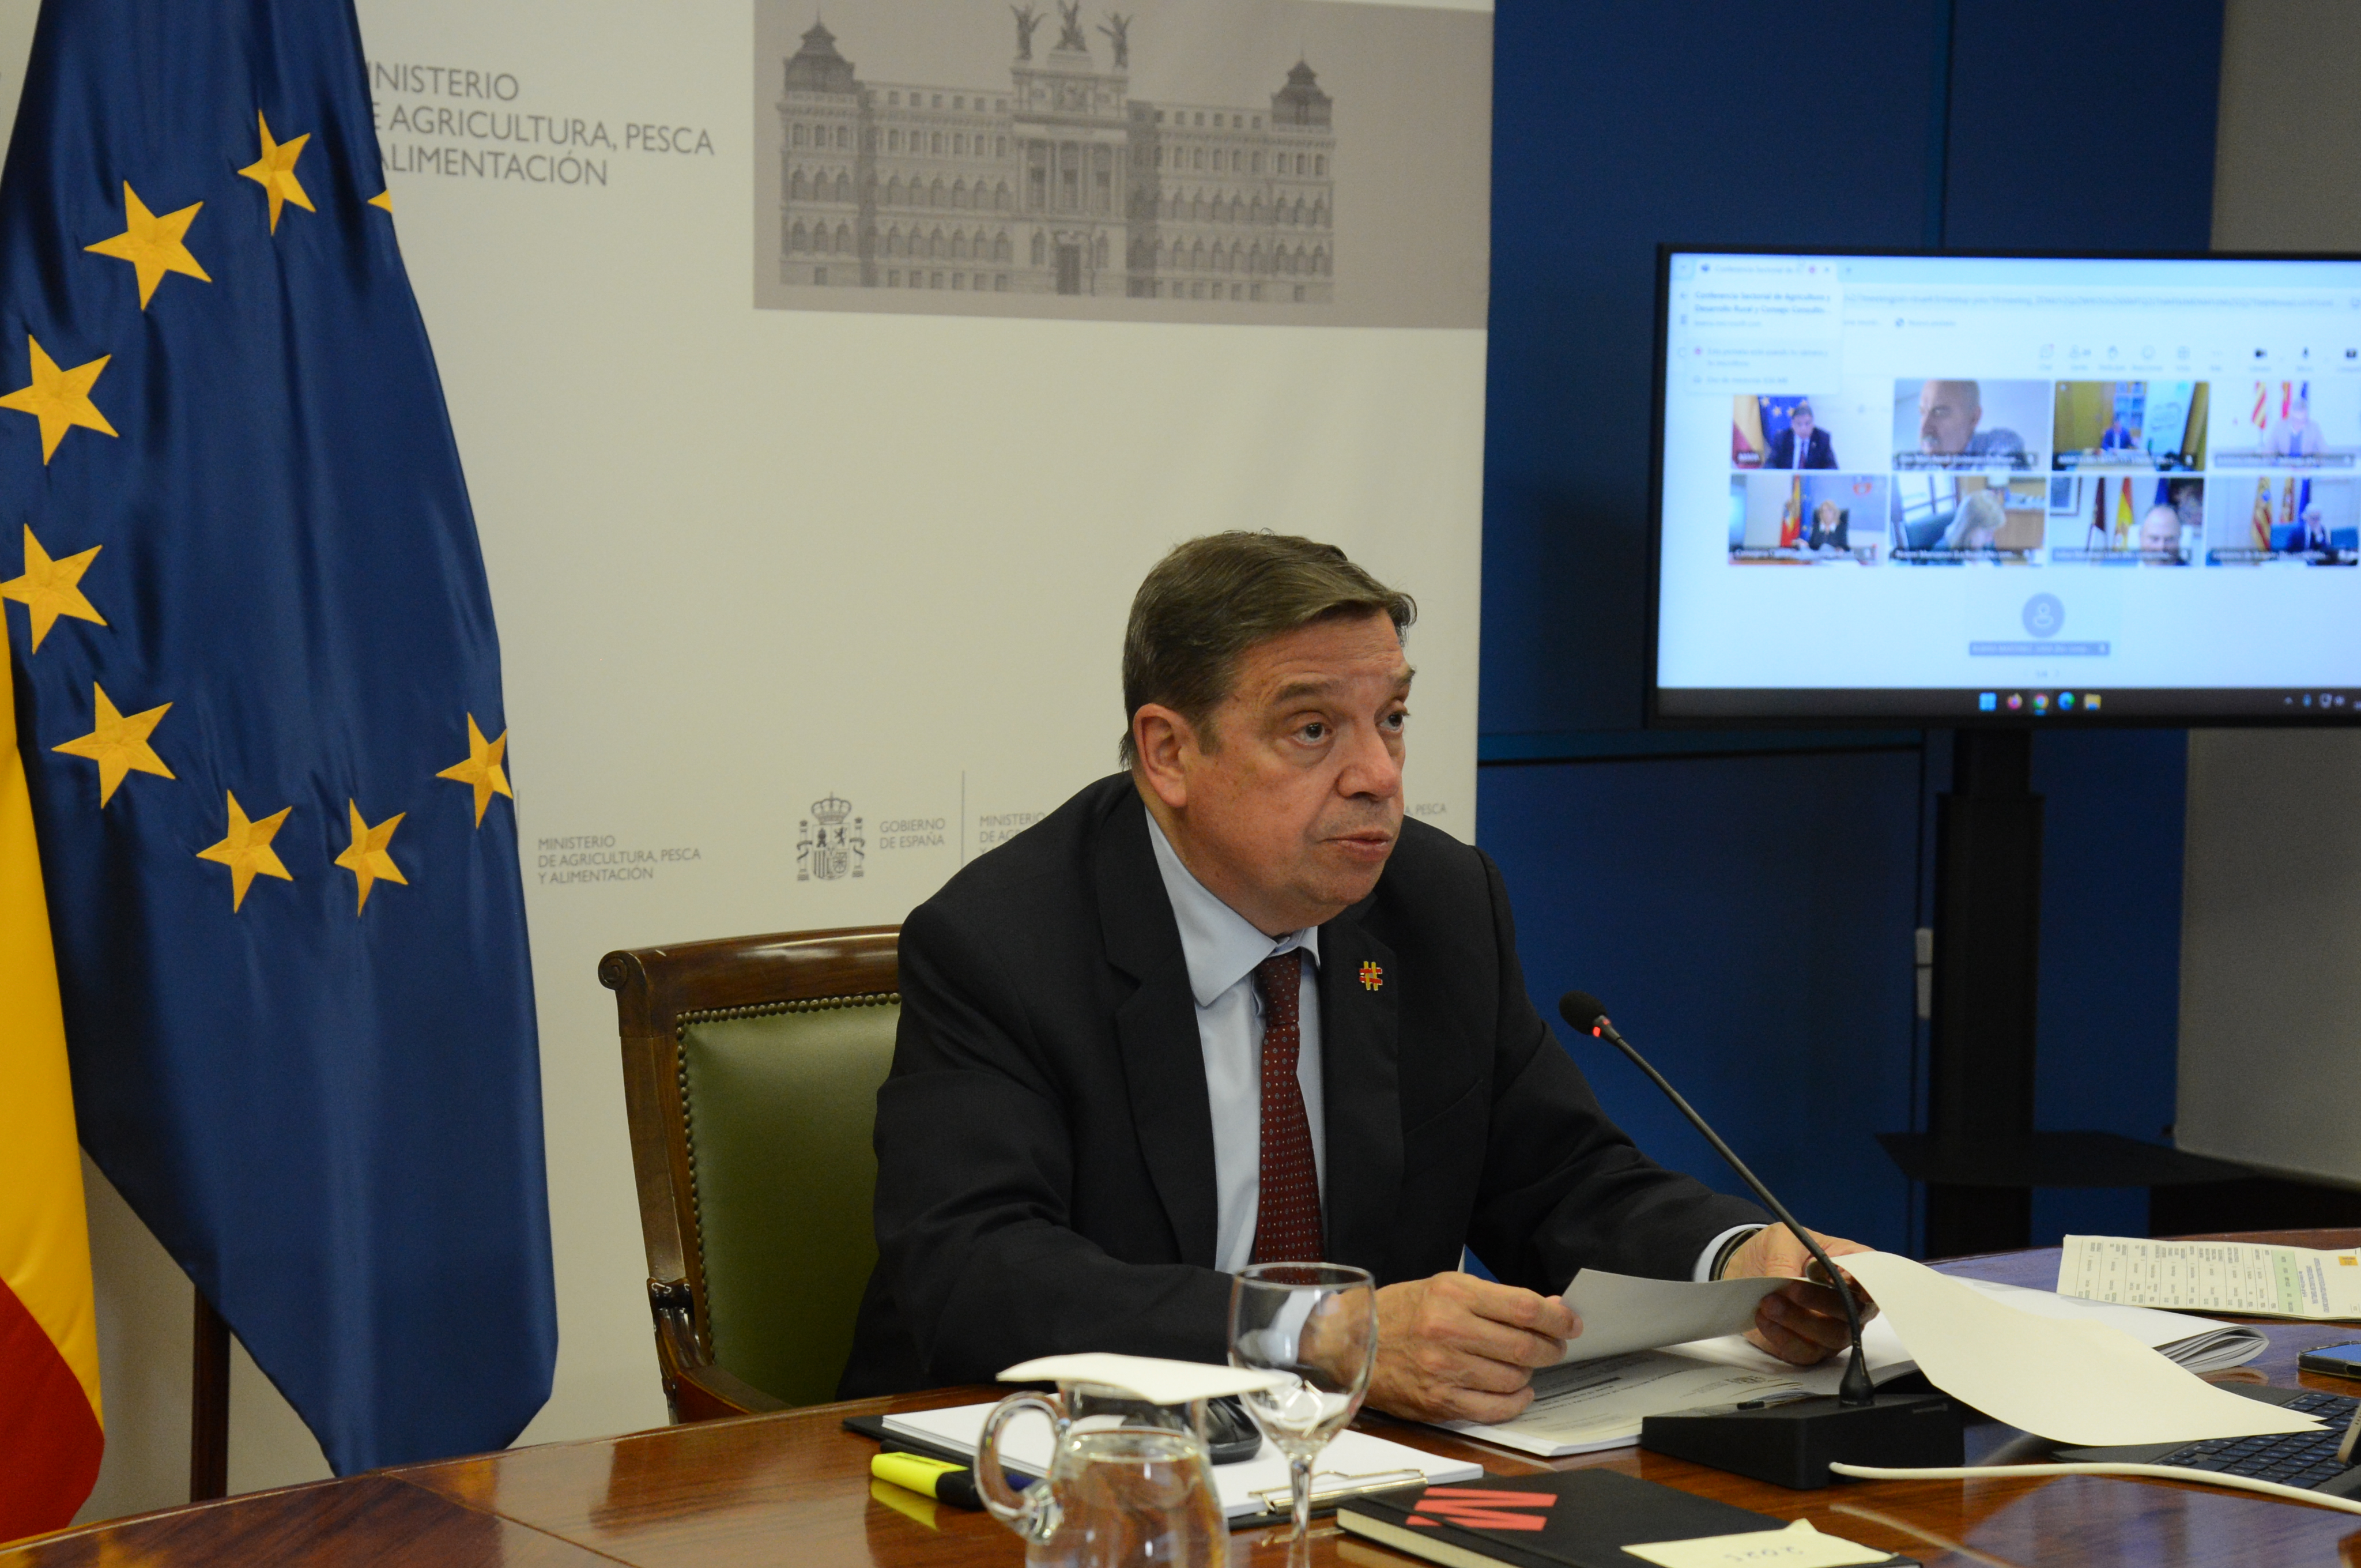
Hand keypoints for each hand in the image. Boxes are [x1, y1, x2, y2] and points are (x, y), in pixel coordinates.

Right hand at [1365, 1272, 1576, 1424]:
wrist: (1352, 1345)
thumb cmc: (1400, 1312)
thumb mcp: (1446, 1288)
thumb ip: (1497, 1299)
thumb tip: (1550, 1310)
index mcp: (1453, 1295)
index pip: (1523, 1308)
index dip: (1557, 1318)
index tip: (1570, 1323)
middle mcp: (1450, 1331)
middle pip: (1524, 1345)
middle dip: (1550, 1347)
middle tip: (1554, 1346)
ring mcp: (1445, 1370)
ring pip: (1514, 1377)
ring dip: (1529, 1372)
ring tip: (1523, 1364)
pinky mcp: (1440, 1401)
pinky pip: (1496, 1408)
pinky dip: (1516, 1401)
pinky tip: (1516, 1391)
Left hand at [1719, 1226, 1875, 1365]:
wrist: (1749, 1270)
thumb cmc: (1777, 1250)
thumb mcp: (1780, 1239)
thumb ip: (1786, 1258)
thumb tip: (1789, 1281)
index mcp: (1849, 1267)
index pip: (1872, 1278)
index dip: (1871, 1287)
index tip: (1860, 1291)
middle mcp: (1849, 1301)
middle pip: (1854, 1312)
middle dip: (1822, 1302)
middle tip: (1791, 1289)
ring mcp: (1832, 1328)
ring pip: (1833, 1336)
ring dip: (1799, 1321)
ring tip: (1768, 1303)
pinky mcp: (1810, 1348)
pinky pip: (1806, 1353)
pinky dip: (1783, 1337)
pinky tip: (1763, 1318)